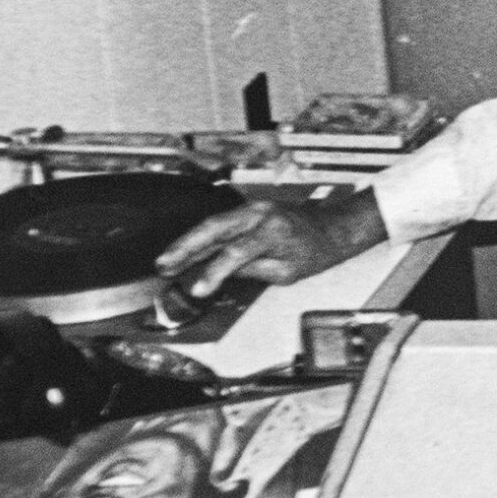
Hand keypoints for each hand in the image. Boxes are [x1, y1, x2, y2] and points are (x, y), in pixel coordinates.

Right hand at [153, 191, 388, 301]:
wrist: (332, 228)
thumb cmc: (315, 251)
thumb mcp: (287, 271)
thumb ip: (253, 270)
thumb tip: (222, 272)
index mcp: (274, 230)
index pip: (236, 253)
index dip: (214, 272)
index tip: (198, 289)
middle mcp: (261, 214)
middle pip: (215, 228)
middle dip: (186, 247)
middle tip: (164, 265)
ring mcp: (253, 208)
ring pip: (212, 223)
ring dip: (187, 242)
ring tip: (166, 261)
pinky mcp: (248, 209)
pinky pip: (220, 223)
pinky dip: (201, 237)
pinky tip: (184, 250)